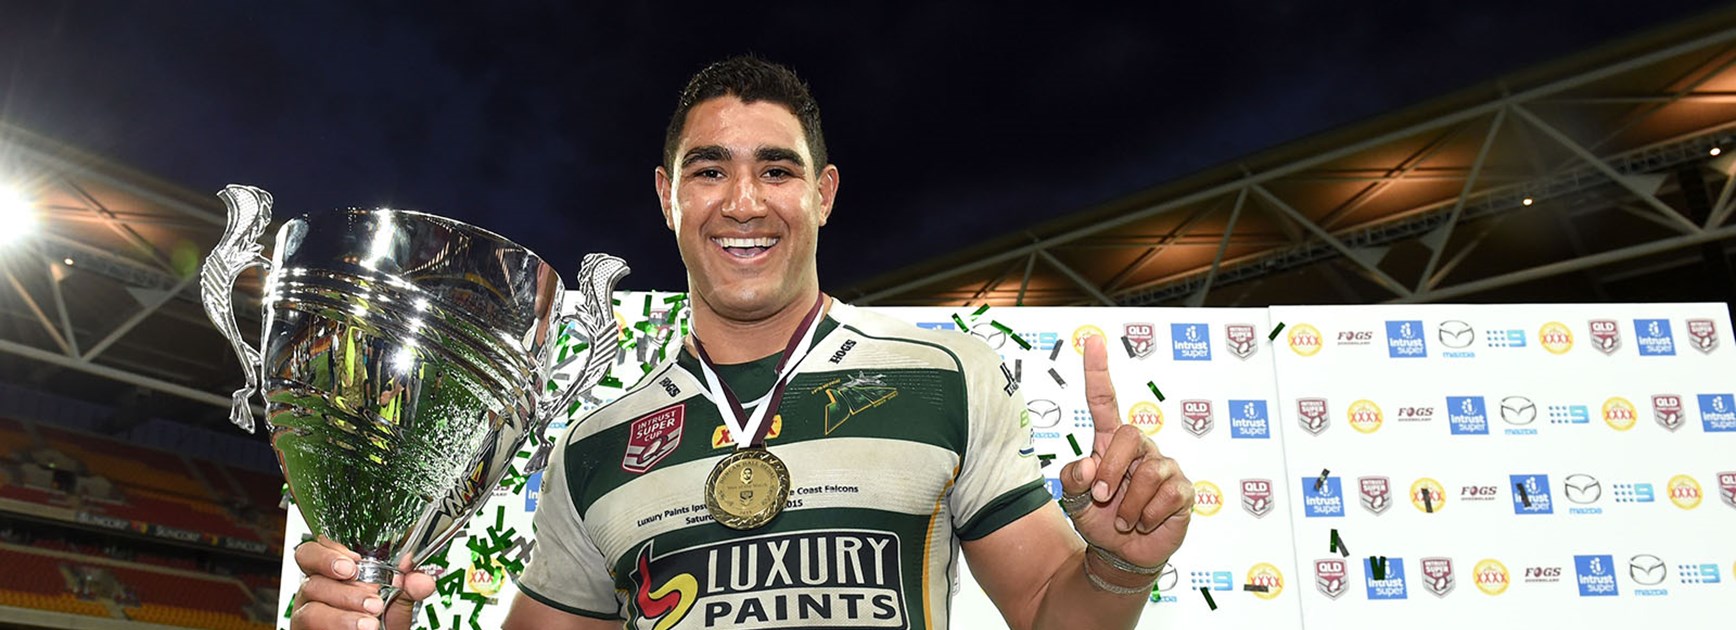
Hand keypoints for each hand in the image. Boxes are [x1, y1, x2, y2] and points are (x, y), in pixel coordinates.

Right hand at [291, 539, 435, 629]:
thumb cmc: (380, 623)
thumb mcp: (398, 602)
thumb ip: (409, 587)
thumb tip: (421, 580)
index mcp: (334, 572)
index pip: (317, 548)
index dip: (329, 550)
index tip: (354, 560)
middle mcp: (316, 589)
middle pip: (310, 572)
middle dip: (337, 577)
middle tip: (363, 586)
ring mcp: (308, 611)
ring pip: (312, 604)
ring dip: (344, 611)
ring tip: (371, 620)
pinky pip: (310, 624)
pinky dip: (337, 624)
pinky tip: (358, 628)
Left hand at [1057, 334, 1193, 568]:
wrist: (1120, 554)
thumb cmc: (1098, 518)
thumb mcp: (1073, 499)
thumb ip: (1071, 479)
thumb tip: (1088, 466)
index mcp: (1110, 443)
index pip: (1104, 401)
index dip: (1098, 372)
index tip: (1093, 341)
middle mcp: (1140, 449)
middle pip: (1129, 435)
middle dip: (1112, 468)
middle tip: (1101, 496)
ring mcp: (1164, 468)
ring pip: (1147, 472)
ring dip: (1128, 504)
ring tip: (1124, 520)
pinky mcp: (1183, 491)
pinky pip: (1167, 495)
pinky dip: (1148, 516)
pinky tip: (1144, 523)